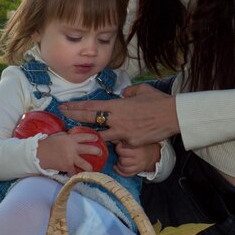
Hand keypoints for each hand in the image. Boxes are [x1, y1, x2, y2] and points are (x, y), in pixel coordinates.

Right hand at [37, 130, 103, 174]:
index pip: (84, 137)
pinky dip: (73, 174)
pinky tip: (75, 175)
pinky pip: (73, 172)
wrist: (38, 154)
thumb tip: (70, 136)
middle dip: (96, 151)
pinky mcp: (67, 166)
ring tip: (92, 168)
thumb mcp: (57, 136)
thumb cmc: (46, 144)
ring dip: (89, 167)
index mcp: (70, 139)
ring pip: (85, 164)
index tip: (97, 139)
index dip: (92, 138)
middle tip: (100, 153)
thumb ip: (65, 136)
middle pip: (89, 149)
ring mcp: (71, 158)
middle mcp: (73, 148)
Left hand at [59, 83, 179, 146]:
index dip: (76, 107)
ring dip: (91, 135)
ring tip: (79, 136)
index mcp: (117, 105)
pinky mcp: (131, 143)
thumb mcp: (141, 90)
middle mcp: (116, 119)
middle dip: (74, 117)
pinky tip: (113, 143)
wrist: (172, 115)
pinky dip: (116, 142)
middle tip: (62, 114)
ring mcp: (123, 133)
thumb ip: (128, 92)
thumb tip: (123, 95)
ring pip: (101, 136)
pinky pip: (119, 144)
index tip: (64, 106)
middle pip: (90, 119)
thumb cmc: (158, 101)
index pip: (91, 106)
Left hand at [114, 141, 160, 176]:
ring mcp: (138, 167)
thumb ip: (125, 140)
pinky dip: (120, 172)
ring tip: (119, 160)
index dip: (118, 148)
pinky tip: (117, 167)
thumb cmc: (142, 146)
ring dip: (119, 165)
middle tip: (120, 153)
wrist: (152, 154)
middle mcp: (138, 159)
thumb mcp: (136, 141)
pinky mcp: (137, 171)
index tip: (119, 145)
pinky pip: (127, 174)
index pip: (123, 152)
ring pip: (124, 169)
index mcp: (137, 150)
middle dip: (119, 157)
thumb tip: (113, 140)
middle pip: (123, 161)